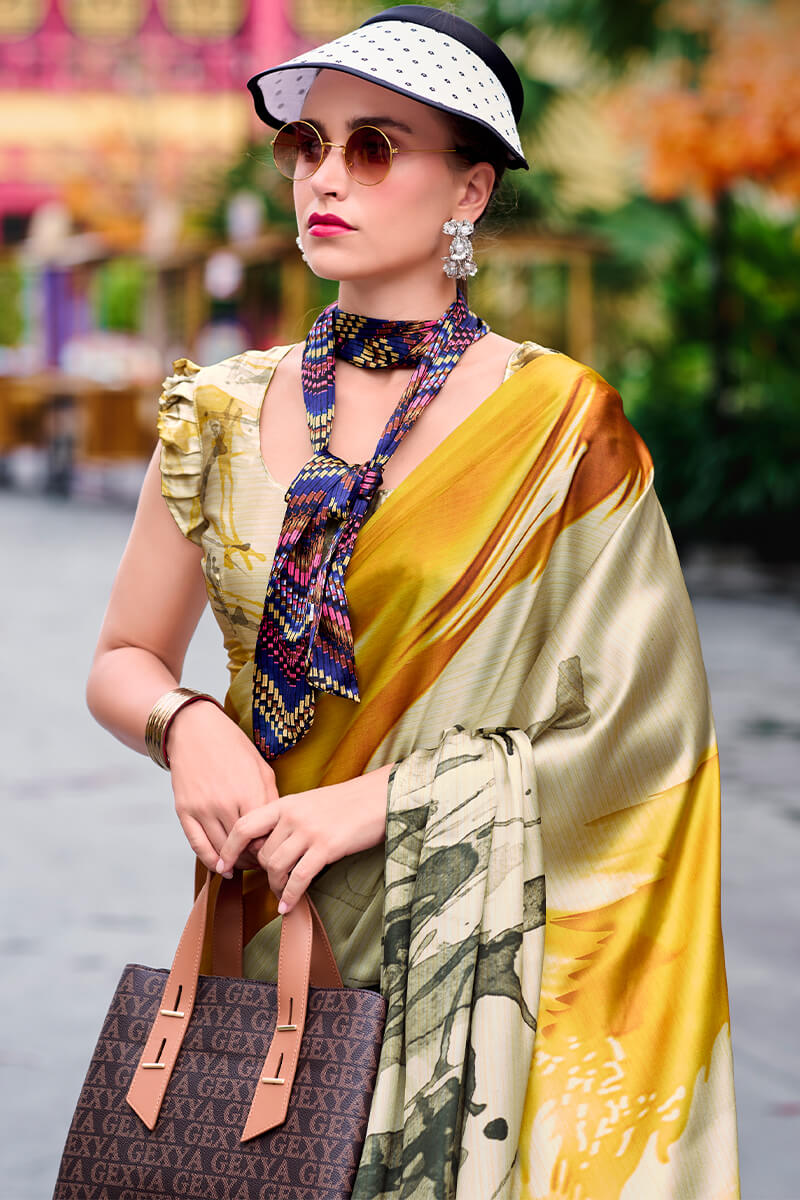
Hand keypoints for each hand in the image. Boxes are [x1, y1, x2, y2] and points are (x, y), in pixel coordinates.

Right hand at [166, 699, 278, 871]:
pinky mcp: (184, 810)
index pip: (264, 837)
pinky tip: (220, 866)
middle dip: (254, 859)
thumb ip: (271, 800)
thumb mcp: (262, 769)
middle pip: (242, 847)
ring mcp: (203, 808)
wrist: (195, 730)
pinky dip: (209, 860)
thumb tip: (277, 829)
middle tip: (261, 864)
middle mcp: (225, 803)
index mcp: (250, 793)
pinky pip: (197, 844)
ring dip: (233, 862)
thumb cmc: (234, 748)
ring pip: (220, 849)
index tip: (275, 852)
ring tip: (243, 864)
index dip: (271, 849)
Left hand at [215, 763, 392, 913]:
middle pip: (262, 853)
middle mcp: (293, 815)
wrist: (380, 796)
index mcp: (285, 803)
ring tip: (283, 896)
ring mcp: (309, 830)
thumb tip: (268, 847)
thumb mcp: (310, 804)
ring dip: (277, 887)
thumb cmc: (347, 803)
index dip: (229, 848)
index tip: (223, 865)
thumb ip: (288, 820)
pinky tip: (289, 907)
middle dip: (264, 874)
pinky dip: (291, 896)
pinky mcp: (327, 846)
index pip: (244, 825)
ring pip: (276, 866)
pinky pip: (299, 877)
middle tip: (272, 884)